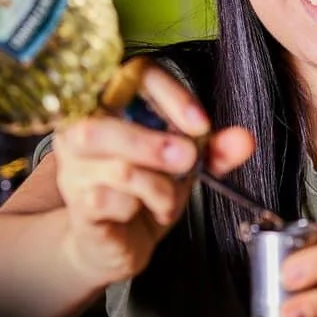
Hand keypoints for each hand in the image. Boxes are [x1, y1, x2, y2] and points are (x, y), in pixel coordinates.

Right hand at [53, 59, 254, 286]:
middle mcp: (81, 127)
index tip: (201, 125)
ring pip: (116, 167)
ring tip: (169, 197)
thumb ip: (214, 150)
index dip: (171, 95)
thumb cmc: (145, 191)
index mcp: (111, 103)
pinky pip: (108, 200)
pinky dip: (137, 208)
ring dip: (157, 185)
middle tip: (187, 161)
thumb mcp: (186, 166)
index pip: (135, 74)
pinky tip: (141, 211)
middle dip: (155, 143)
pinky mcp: (77, 203)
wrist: (119, 241)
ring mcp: (73, 167)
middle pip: (105, 120)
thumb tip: (243, 140)